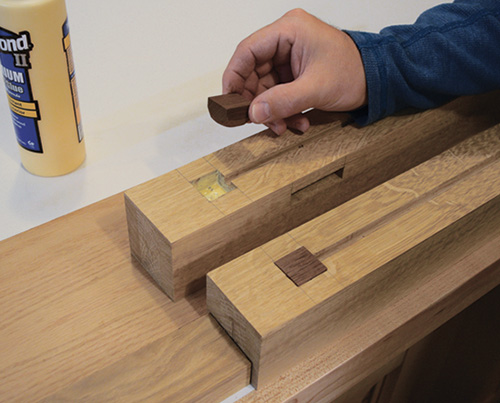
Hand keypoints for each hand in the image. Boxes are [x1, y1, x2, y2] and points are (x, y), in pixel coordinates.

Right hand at [223, 8, 366, 134]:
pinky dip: (283, 110)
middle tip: (262, 121)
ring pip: (264, 87)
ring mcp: (289, 57)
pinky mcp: (294, 72)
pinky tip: (295, 121)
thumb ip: (283, 101)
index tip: (229, 101)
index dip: (234, 77)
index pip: (247, 51)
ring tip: (285, 125)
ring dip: (273, 110)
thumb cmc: (355, 71)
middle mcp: (286, 40)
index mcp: (289, 30)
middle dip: (258, 101)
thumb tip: (254, 113)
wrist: (377, 79)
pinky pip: (277, 93)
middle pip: (253, 72)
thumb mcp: (316, 88)